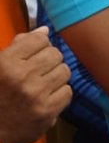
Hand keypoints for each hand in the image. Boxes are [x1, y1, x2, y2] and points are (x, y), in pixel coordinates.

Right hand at [0, 27, 71, 142]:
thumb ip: (19, 46)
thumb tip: (44, 30)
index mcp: (6, 63)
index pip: (39, 39)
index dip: (40, 44)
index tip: (36, 53)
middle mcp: (22, 76)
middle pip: (55, 54)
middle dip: (49, 61)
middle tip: (40, 71)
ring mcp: (36, 94)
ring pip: (64, 71)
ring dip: (56, 77)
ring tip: (44, 85)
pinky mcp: (47, 112)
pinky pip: (67, 91)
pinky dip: (60, 94)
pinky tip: (48, 98)